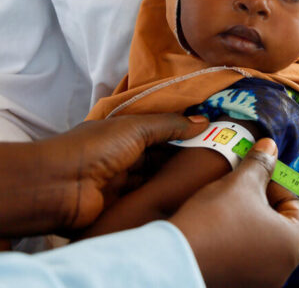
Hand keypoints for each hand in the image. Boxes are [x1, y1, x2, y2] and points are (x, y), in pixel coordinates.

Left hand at [0, 113, 207, 235]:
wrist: (59, 187)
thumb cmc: (95, 148)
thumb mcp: (135, 128)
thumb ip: (169, 125)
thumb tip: (204, 121)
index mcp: (123, 130)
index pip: (158, 128)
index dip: (181, 129)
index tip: (209, 131)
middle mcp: (122, 152)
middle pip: (158, 152)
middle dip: (182, 152)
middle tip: (214, 154)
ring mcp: (121, 178)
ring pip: (154, 174)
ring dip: (174, 173)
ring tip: (207, 173)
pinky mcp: (122, 202)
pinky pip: (147, 194)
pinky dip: (163, 192)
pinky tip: (186, 191)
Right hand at [170, 138, 298, 287]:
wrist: (173, 258)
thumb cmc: (213, 219)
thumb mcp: (241, 182)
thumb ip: (260, 163)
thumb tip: (271, 146)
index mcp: (292, 244)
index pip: (293, 204)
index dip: (274, 183)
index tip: (254, 174)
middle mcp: (283, 269)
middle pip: (278, 223)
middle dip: (260, 201)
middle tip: (239, 187)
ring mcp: (261, 281)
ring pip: (260, 240)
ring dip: (247, 220)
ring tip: (226, 205)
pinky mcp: (238, 285)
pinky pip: (244, 257)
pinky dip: (236, 240)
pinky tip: (217, 227)